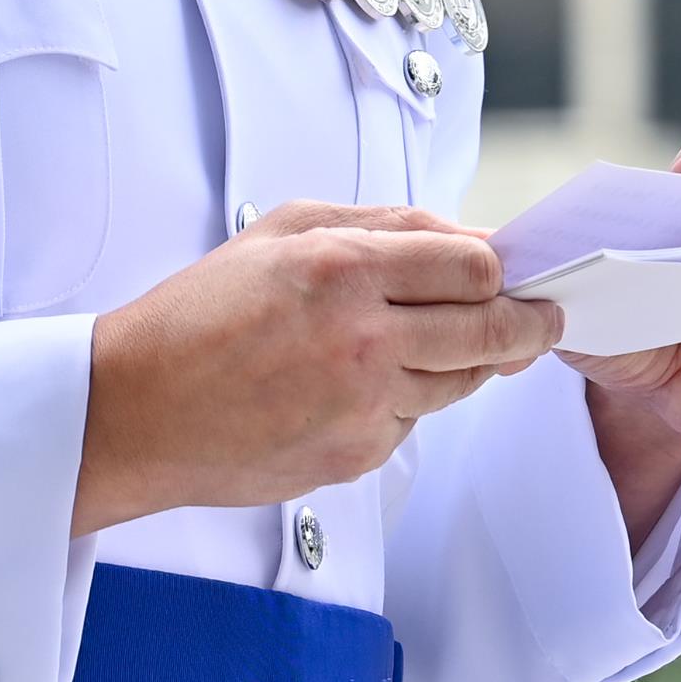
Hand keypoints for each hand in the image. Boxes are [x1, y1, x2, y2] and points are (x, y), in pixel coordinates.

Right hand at [73, 204, 564, 534]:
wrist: (134, 411)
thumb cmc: (200, 312)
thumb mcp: (283, 230)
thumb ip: (382, 224)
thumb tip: (466, 237)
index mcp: (342, 270)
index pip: (473, 267)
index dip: (505, 268)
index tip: (517, 271)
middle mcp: (361, 340)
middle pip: (490, 330)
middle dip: (530, 323)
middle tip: (546, 319)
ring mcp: (362, 407)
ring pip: (461, 382)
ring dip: (474, 362)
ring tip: (462, 343)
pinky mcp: (354, 457)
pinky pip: (413, 422)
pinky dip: (410, 400)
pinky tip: (372, 383)